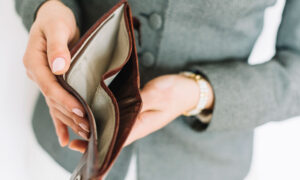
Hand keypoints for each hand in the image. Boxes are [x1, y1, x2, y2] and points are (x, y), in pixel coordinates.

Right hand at [23, 0, 88, 146]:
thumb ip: (57, 47)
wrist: (54, 19)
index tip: (80, 110)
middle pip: (53, 100)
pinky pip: (56, 104)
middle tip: (88, 128)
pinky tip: (65, 138)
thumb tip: (58, 67)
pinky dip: (60, 121)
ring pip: (56, 105)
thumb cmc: (56, 20)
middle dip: (71, 115)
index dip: (64, 99)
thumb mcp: (57, 28)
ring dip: (69, 120)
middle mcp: (37, 74)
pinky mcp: (53, 82)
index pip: (49, 86)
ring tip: (84, 134)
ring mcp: (44, 80)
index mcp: (35, 62)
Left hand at [69, 74, 213, 152]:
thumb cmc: (176, 92)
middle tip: (71, 137)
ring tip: (77, 124)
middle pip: (110, 135)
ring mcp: (136, 117)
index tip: (79, 146)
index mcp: (141, 125)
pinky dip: (105, 114)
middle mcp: (136, 124)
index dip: (96, 144)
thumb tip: (118, 108)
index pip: (115, 140)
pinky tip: (95, 109)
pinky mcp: (136, 109)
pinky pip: (118, 115)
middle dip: (91, 137)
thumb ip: (139, 101)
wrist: (188, 89)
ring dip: (96, 126)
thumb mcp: (158, 95)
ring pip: (113, 126)